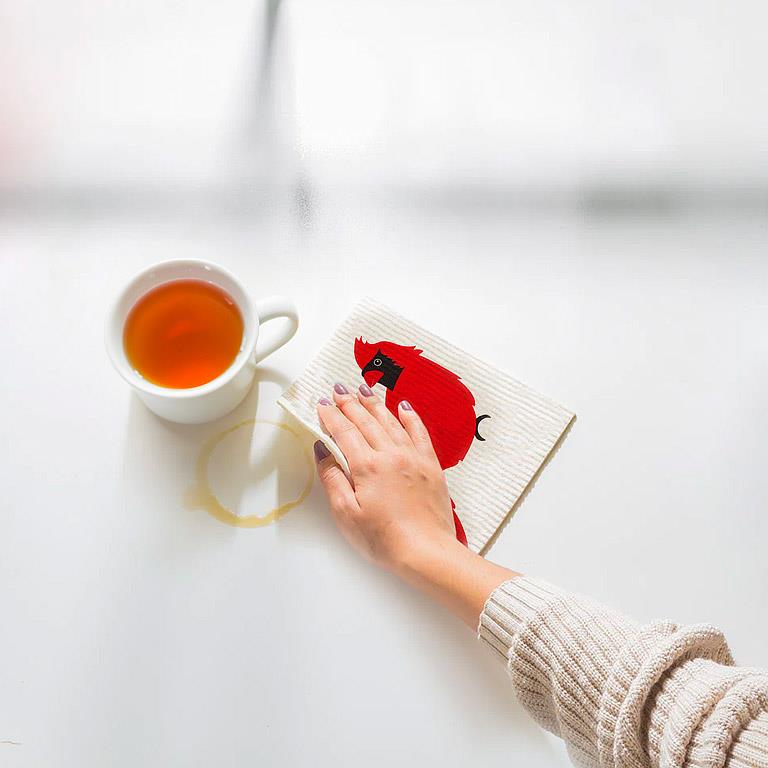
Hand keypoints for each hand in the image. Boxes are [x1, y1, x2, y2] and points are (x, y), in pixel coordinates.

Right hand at [313, 383, 517, 626]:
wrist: (426, 552)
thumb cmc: (384, 539)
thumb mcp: (346, 513)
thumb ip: (333, 478)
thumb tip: (323, 451)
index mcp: (367, 466)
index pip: (345, 432)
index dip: (331, 416)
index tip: (322, 404)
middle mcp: (391, 455)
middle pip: (366, 421)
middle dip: (350, 403)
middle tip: (338, 389)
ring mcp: (413, 457)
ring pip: (391, 421)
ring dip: (375, 403)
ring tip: (363, 389)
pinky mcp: (431, 465)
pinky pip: (419, 432)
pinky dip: (410, 417)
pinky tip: (403, 406)